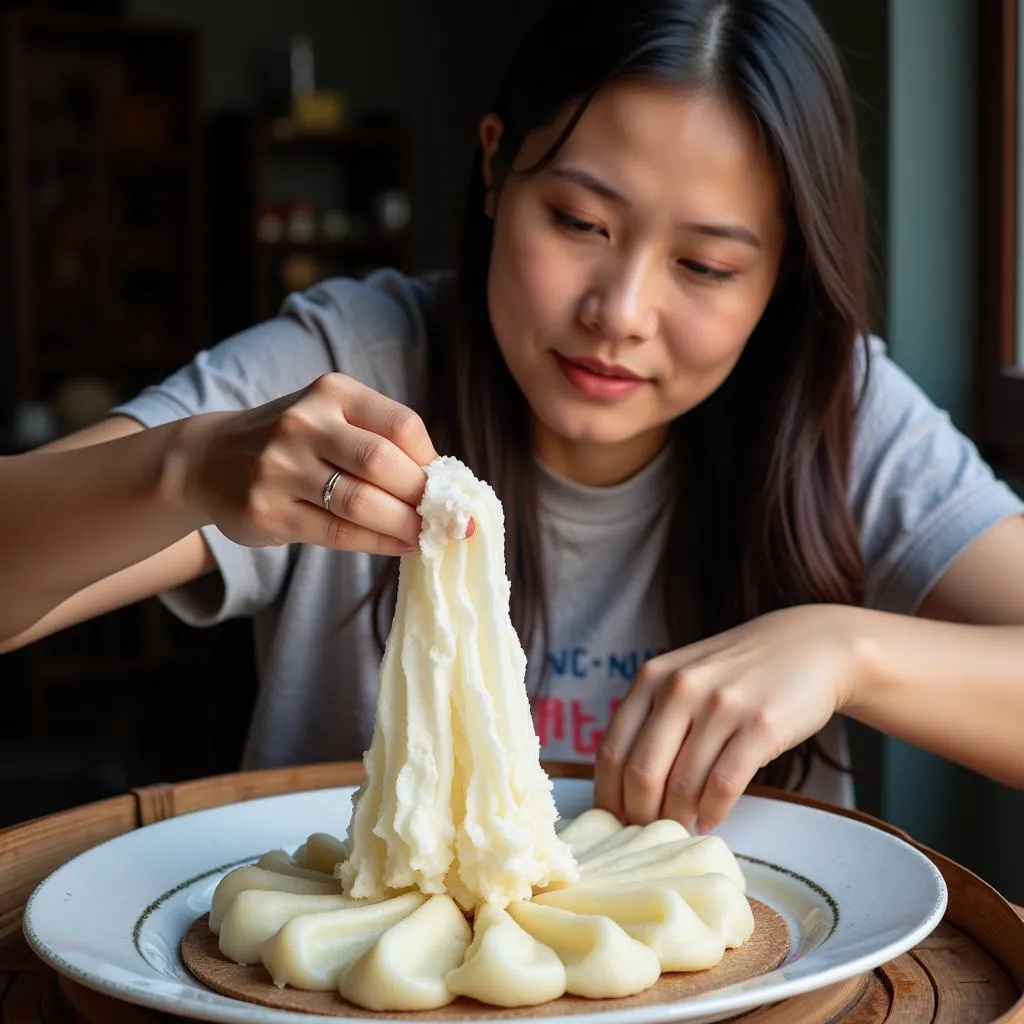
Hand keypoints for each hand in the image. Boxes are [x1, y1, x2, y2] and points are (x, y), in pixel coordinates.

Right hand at [179, 373, 445, 555]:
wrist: (210, 459)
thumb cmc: (295, 442)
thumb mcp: (334, 418)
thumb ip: (382, 441)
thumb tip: (445, 484)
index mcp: (332, 392)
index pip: (402, 425)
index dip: (431, 461)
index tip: (444, 485)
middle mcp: (303, 423)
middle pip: (383, 464)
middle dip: (421, 497)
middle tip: (444, 518)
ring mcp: (280, 467)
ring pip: (361, 503)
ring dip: (404, 525)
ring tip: (427, 536)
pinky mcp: (267, 510)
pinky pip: (337, 532)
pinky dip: (378, 542)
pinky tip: (400, 546)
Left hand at [593, 605, 862, 831]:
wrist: (810, 645)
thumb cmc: (739, 672)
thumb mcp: (684, 677)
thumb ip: (652, 717)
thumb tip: (622, 788)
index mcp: (651, 678)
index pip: (612, 751)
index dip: (608, 796)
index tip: (613, 822)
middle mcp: (680, 687)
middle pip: (641, 773)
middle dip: (639, 815)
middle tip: (648, 835)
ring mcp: (721, 705)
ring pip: (682, 784)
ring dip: (678, 818)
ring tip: (680, 830)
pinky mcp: (761, 725)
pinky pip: (724, 785)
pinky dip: (712, 813)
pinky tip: (710, 821)